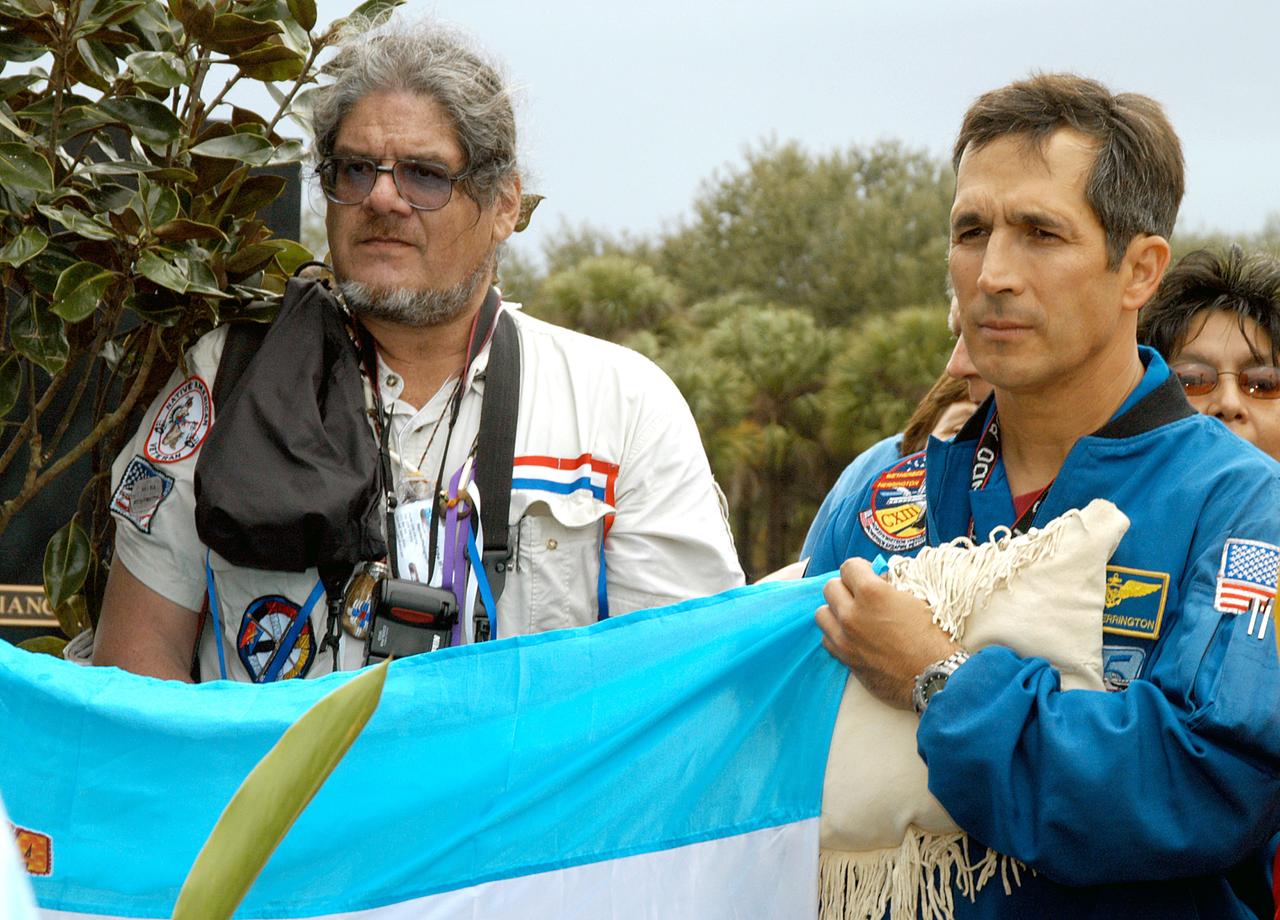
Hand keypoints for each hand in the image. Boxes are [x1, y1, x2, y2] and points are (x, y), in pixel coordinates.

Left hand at [816, 557, 959, 709]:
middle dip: (845, 587)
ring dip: (835, 611)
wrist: (932, 678)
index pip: (849, 566)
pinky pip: (827, 638)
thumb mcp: (916, 600)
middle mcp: (851, 613)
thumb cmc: (931, 637)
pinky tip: (851, 635)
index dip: (860, 568)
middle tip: (860, 595)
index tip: (868, 575)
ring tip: (852, 615)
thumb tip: (877, 578)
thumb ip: (890, 585)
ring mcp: (844, 637)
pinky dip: (835, 634)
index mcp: (871, 593)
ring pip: (822, 613)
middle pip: (830, 587)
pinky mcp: (843, 658)